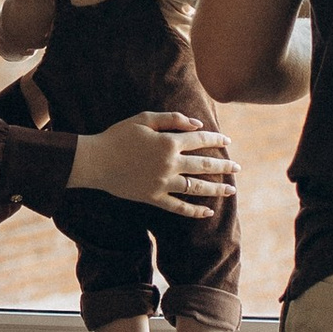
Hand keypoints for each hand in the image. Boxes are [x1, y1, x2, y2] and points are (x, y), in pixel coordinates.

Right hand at [71, 111, 237, 218]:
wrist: (95, 161)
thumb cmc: (117, 136)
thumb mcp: (143, 119)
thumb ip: (172, 120)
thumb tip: (197, 124)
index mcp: (168, 143)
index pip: (199, 140)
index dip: (216, 139)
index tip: (228, 141)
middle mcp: (169, 164)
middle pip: (203, 165)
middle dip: (223, 166)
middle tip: (237, 168)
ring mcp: (162, 184)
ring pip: (196, 188)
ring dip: (215, 189)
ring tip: (231, 190)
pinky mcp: (153, 198)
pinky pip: (178, 207)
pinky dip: (194, 211)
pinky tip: (208, 212)